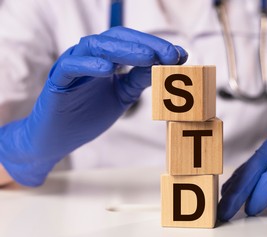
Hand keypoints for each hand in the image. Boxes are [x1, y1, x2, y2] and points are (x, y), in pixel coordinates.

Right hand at [0, 27, 187, 185]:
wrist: (57, 139)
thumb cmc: (88, 115)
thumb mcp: (122, 96)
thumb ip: (140, 80)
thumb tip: (167, 66)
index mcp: (105, 59)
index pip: (131, 43)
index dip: (155, 46)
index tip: (180, 55)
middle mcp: (89, 57)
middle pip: (116, 39)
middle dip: (146, 45)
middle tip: (170, 55)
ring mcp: (72, 65)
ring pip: (95, 47)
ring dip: (123, 51)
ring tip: (147, 58)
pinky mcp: (57, 80)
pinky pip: (71, 67)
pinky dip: (89, 66)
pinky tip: (108, 70)